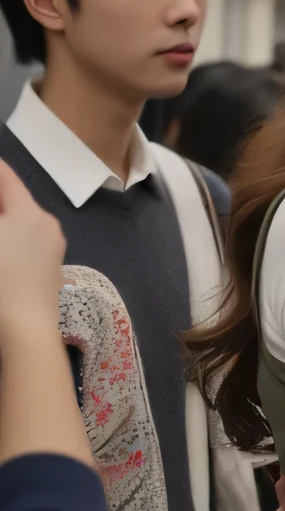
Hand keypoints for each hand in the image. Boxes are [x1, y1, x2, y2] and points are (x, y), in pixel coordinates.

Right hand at [0, 162, 65, 344]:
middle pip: (13, 198)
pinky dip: (10, 238)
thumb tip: (2, 216)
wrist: (27, 334)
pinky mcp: (51, 270)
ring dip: (3, 219)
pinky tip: (2, 252)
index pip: (4, 176)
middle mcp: (47, 225)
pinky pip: (27, 242)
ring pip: (20, 221)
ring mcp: (53, 249)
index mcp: (30, 212)